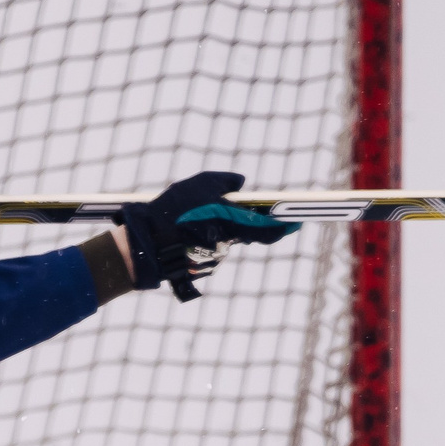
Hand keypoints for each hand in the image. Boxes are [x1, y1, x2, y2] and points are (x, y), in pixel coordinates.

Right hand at [120, 170, 296, 299]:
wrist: (147, 241)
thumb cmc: (175, 209)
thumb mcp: (202, 183)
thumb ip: (226, 181)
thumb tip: (241, 183)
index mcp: (232, 222)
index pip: (267, 227)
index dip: (284, 225)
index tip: (297, 221)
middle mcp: (229, 242)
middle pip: (249, 233)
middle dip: (251, 222)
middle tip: (248, 212)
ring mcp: (216, 255)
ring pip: (229, 238)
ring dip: (222, 227)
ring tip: (196, 215)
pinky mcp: (204, 263)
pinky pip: (213, 245)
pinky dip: (207, 236)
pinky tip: (188, 228)